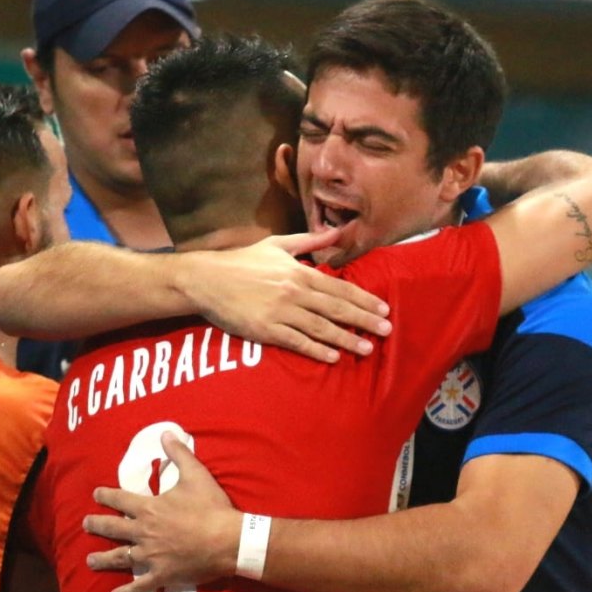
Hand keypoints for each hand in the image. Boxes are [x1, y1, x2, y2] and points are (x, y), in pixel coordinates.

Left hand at [85, 433, 240, 591]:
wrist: (227, 540)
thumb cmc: (212, 507)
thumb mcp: (196, 474)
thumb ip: (178, 453)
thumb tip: (165, 432)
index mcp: (149, 508)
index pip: (120, 499)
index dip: (106, 496)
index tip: (96, 494)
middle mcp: (143, 532)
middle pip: (113, 528)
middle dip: (97, 525)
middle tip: (86, 524)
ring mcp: (150, 556)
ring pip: (120, 558)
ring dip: (103, 559)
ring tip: (90, 560)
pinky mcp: (162, 575)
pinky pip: (140, 586)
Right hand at [183, 230, 391, 362]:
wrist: (205, 279)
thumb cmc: (241, 262)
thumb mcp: (276, 245)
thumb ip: (309, 241)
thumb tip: (336, 234)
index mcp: (299, 272)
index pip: (339, 287)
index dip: (363, 299)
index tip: (383, 308)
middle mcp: (294, 292)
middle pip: (336, 308)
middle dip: (364, 320)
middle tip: (387, 330)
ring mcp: (280, 312)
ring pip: (321, 328)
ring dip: (346, 339)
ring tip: (367, 349)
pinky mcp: (265, 330)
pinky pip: (296, 342)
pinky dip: (316, 350)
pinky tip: (332, 357)